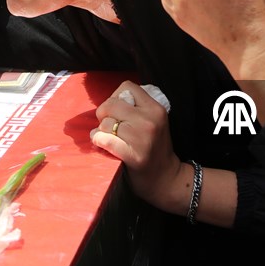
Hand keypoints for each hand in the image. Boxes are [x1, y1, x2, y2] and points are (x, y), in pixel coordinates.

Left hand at [90, 82, 184, 211]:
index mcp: (155, 108)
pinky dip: (98, 140)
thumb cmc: (155, 148)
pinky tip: (100, 143)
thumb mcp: (154, 121)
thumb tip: (109, 102)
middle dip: (103, 114)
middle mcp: (150, 120)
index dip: (116, 96)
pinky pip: (105, 140)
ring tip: (106, 137)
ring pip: (106, 123)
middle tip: (108, 125)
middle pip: (111, 104)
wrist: (166, 178)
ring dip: (100, 130)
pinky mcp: (133, 155)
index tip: (116, 110)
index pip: (127, 87)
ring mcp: (142, 138)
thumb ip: (137, 108)